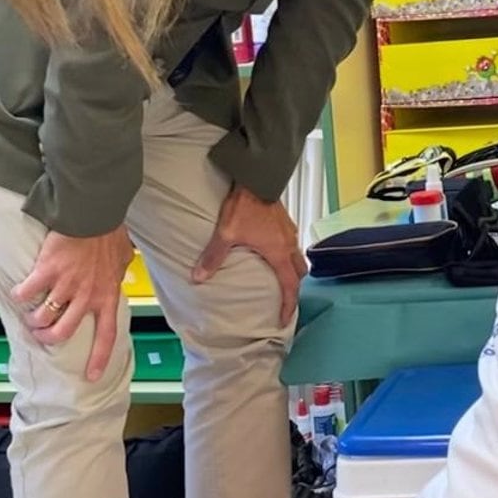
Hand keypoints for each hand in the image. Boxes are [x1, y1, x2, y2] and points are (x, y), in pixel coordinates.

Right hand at [11, 227, 133, 382]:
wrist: (94, 213)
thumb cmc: (109, 231)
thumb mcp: (122, 256)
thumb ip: (119, 270)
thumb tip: (121, 276)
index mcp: (107, 294)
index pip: (107, 334)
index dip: (99, 357)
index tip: (91, 376)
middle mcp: (87, 295)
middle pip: (64, 333)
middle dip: (49, 339)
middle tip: (42, 335)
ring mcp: (66, 285)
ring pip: (43, 318)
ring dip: (33, 321)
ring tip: (30, 316)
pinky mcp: (46, 272)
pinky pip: (26, 293)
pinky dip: (19, 296)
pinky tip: (19, 293)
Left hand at [194, 184, 304, 325]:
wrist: (258, 178)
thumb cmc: (245, 207)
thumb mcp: (226, 233)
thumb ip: (214, 257)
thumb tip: (198, 278)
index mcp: (279, 253)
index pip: (290, 286)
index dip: (288, 305)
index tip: (284, 319)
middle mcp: (289, 245)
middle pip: (300, 273)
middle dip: (294, 287)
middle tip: (283, 297)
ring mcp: (290, 232)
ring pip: (298, 256)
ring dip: (292, 269)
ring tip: (279, 274)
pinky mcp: (286, 221)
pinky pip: (292, 243)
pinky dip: (287, 253)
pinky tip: (273, 249)